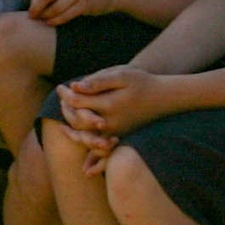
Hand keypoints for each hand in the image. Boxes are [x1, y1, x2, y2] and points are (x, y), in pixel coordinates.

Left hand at [28, 0, 120, 25]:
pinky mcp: (85, 3)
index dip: (34, 1)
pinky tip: (52, 23)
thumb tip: (34, 2)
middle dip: (36, 9)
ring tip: (43, 21)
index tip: (31, 11)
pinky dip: (56, 20)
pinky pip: (65, 15)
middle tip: (32, 18)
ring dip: (46, 16)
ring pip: (55, 7)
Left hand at [54, 65, 169, 141]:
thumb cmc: (141, 82)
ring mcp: (115, 133)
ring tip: (66, 111)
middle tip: (62, 97)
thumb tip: (74, 86)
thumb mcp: (121, 75)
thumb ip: (98, 81)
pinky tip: (75, 145)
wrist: (163, 98)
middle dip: (66, 108)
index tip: (60, 87)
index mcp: (109, 104)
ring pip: (84, 135)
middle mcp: (110, 123)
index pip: (77, 102)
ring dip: (71, 126)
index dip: (66, 94)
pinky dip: (86, 150)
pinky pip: (98, 148)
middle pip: (77, 120)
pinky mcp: (119, 138)